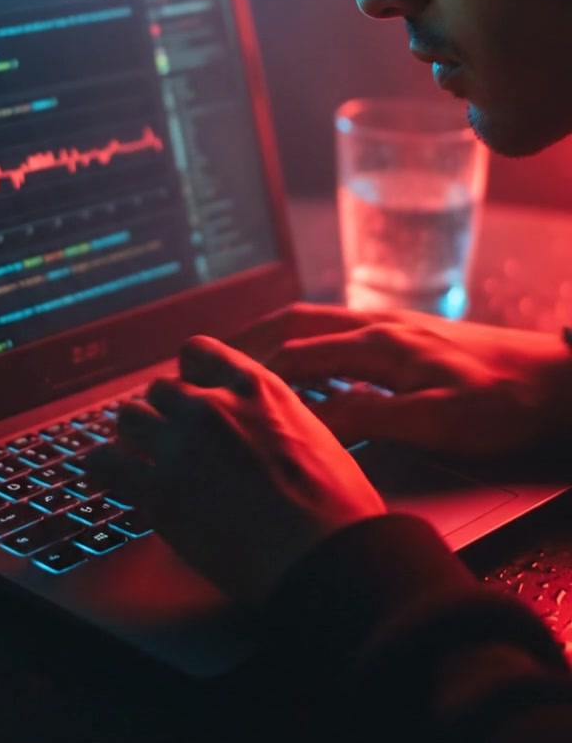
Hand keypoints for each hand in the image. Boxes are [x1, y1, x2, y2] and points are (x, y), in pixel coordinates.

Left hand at [86, 335, 384, 603]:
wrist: (325, 557)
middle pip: (160, 388)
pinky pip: (106, 463)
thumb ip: (279, 420)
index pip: (198, 353)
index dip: (190, 375)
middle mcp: (213, 407)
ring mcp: (181, 446)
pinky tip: (104, 475)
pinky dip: (102, 468)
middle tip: (168, 437)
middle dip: (163, 412)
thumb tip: (272, 431)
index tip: (189, 392)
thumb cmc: (339, 508)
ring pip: (129, 418)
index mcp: (256, 388)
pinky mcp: (159, 492)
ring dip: (134, 436)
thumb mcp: (319, 435)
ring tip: (136, 455)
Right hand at [232, 303, 571, 456]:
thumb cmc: (504, 401)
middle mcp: (379, 326)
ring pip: (316, 322)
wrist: (558, 377)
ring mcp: (395, 327)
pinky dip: (307, 342)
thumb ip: (369, 416)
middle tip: (206, 359)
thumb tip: (307, 417)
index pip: (296, 355)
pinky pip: (340, 331)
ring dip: (274, 336)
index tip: (210, 388)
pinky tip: (308, 366)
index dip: (249, 372)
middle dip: (248, 340)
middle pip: (297, 324)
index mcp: (379, 344)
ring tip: (241, 357)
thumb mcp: (437, 420)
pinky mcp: (410, 336)